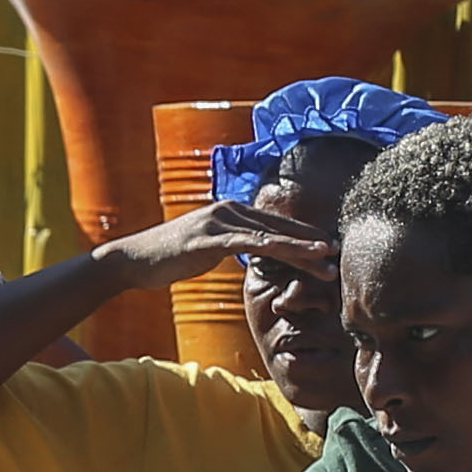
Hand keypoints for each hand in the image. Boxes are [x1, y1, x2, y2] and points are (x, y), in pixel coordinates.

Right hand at [103, 192, 340, 286]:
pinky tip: (295, 255)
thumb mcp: (206, 252)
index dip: (304, 237)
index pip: (275, 226)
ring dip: (302, 248)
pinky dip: (277, 249)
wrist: (131, 260)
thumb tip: (250, 255)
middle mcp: (228, 211)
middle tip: (339, 255)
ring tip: (328, 259)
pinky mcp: (208, 238)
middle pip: (278, 228)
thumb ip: (230, 248)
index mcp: (230, 213)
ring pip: (270, 235)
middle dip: (311, 242)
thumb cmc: (167, 259)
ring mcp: (218, 222)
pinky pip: (249, 244)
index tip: (330, 250)